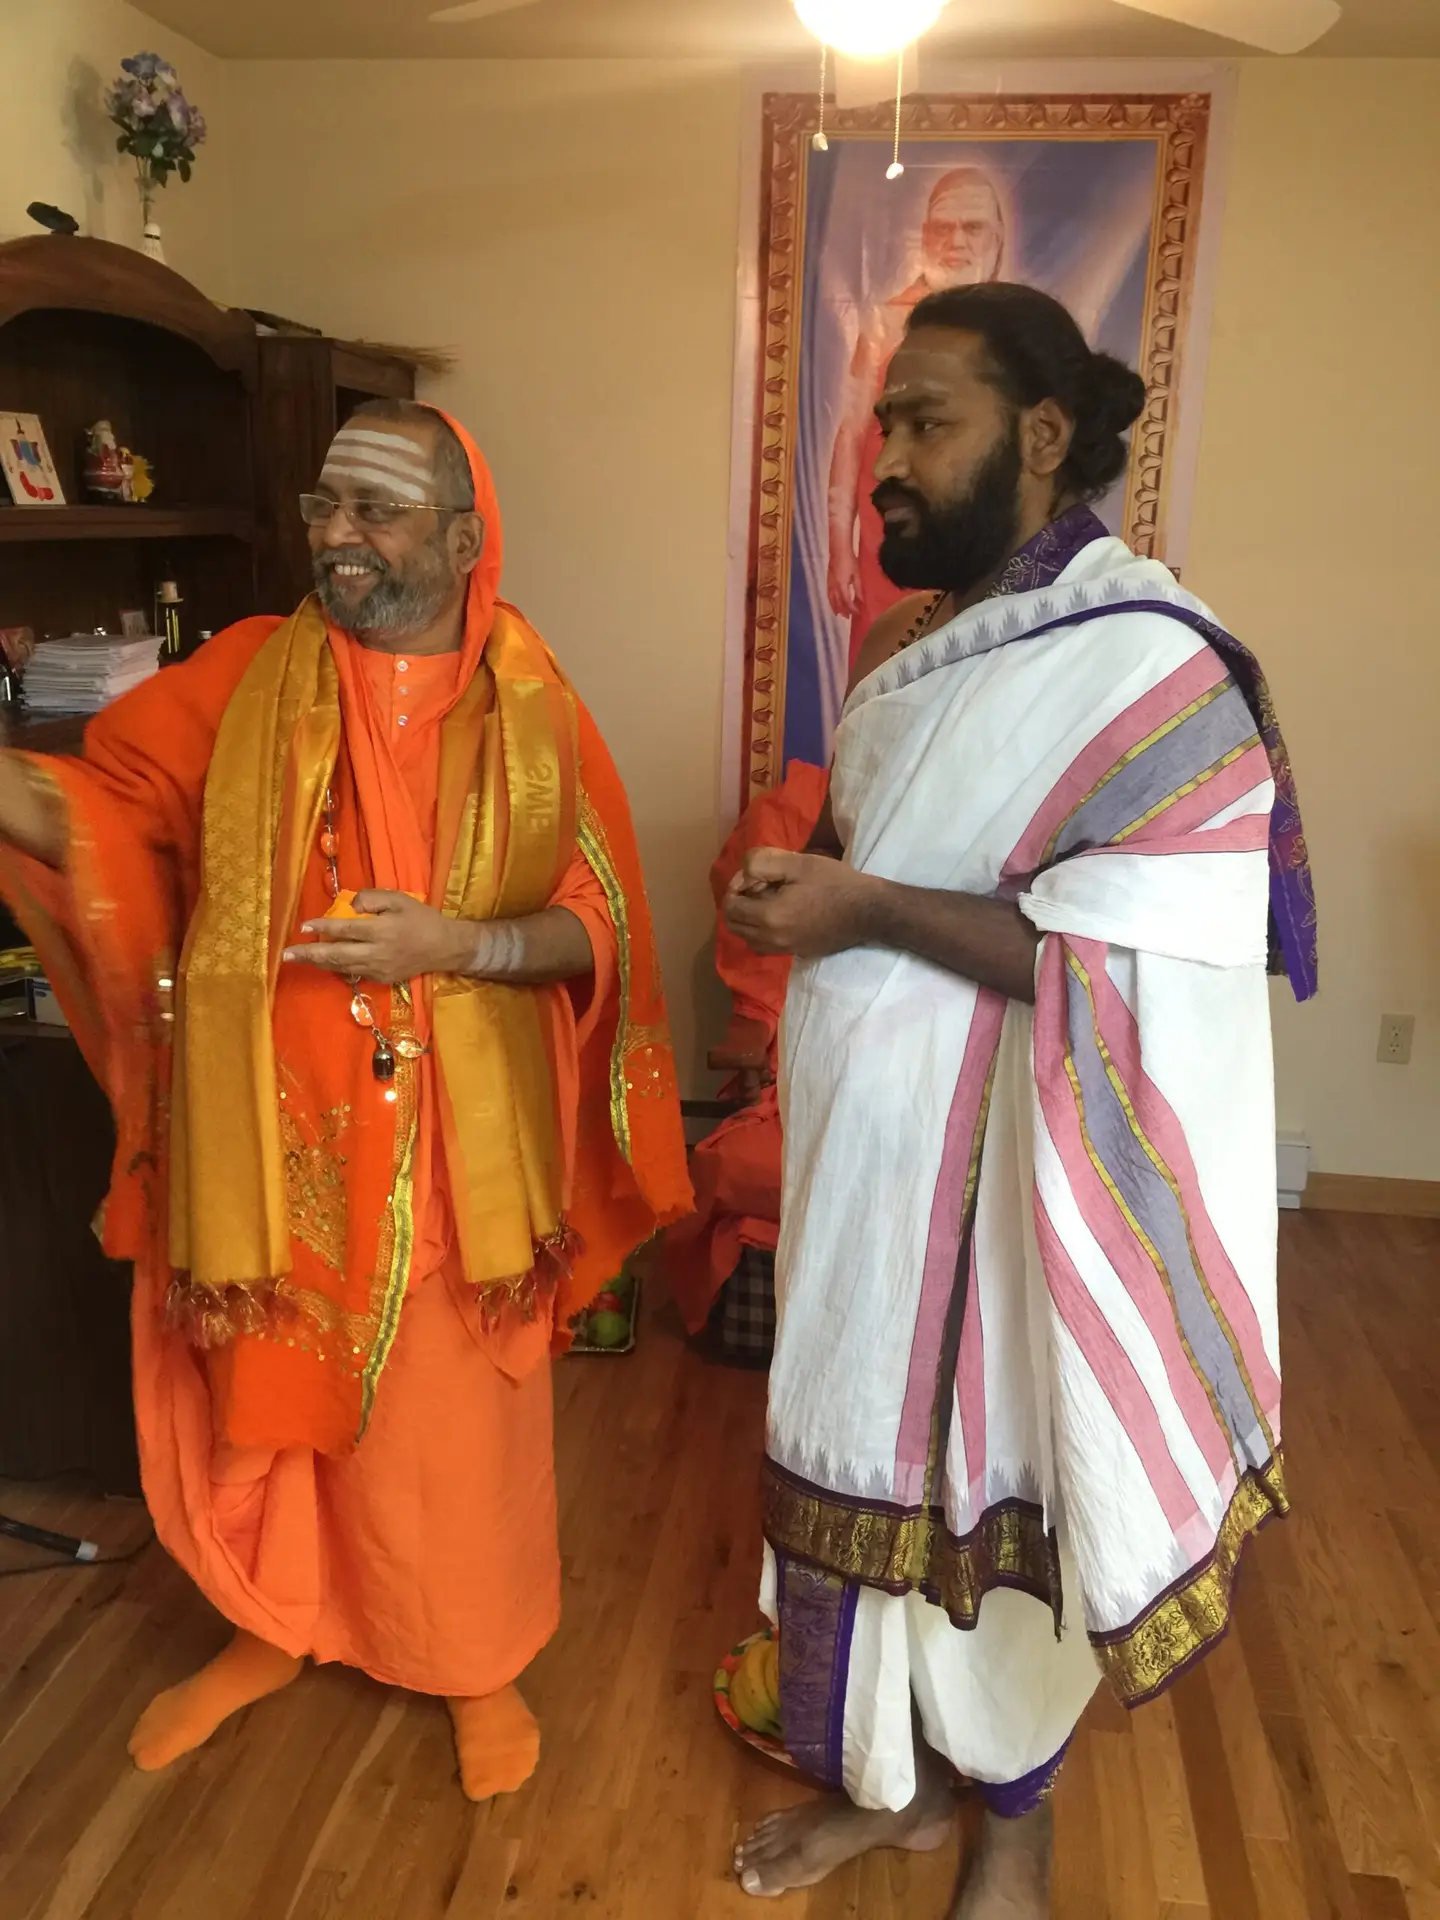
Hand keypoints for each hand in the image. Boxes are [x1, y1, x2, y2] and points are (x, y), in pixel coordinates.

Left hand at [283, 891, 469, 985]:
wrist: (444, 948)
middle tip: (286, 955)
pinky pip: (354, 973)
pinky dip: (336, 968)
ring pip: (342, 967)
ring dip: (318, 963)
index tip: (303, 926)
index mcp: (382, 930)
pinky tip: (324, 963)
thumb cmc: (421, 919)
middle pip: (337, 955)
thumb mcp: (399, 899)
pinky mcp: (381, 979)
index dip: (323, 928)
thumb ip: (372, 898)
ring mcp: (378, 969)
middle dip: (309, 955)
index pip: (345, 930)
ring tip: (298, 960)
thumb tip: (350, 906)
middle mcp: (377, 952)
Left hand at [722, 847, 880, 958]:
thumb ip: (763, 863)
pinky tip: (781, 915)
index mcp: (769, 917)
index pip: (730, 907)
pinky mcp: (797, 953)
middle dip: (737, 904)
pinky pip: (766, 946)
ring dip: (748, 920)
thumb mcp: (798, 863)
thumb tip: (744, 872)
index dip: (735, 887)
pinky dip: (762, 932)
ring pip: (749, 939)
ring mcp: (785, 949)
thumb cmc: (835, 883)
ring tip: (767, 900)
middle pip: (734, 926)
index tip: (754, 876)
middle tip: (758, 886)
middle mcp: (772, 939)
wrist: (868, 911)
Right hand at [827, 542, 861, 618]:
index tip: (858, 613)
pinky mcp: (828, 581)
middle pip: (838, 603)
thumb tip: (861, 601)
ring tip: (839, 614)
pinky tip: (833, 603)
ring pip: (832, 600)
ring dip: (836, 608)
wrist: (838, 550)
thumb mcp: (857, 575)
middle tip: (849, 617)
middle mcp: (834, 587)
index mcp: (842, 586)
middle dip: (844, 611)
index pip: (847, 602)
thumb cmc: (850, 561)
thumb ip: (858, 589)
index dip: (852, 609)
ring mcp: (829, 584)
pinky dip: (831, 602)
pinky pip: (829, 595)